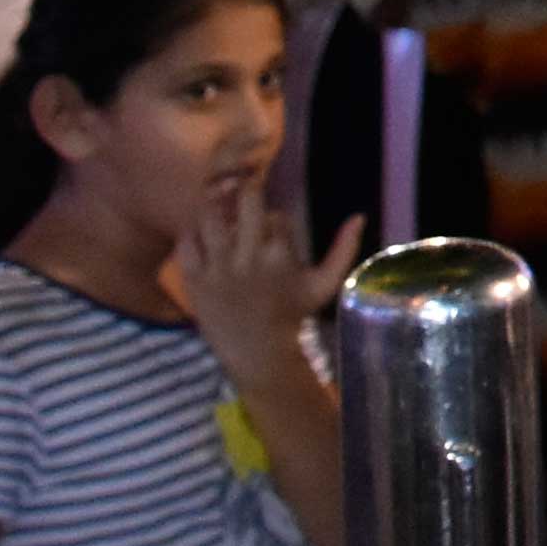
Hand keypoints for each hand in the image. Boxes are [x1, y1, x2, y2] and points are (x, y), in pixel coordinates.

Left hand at [181, 192, 360, 356]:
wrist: (256, 350)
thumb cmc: (291, 315)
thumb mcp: (324, 285)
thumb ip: (344, 250)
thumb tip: (359, 216)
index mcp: (280, 255)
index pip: (276, 215)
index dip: (273, 216)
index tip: (271, 227)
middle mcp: (248, 256)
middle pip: (245, 201)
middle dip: (246, 195)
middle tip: (244, 202)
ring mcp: (218, 266)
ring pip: (211, 216)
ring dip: (217, 209)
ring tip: (221, 215)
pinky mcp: (194, 278)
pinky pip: (187, 242)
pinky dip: (192, 233)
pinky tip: (203, 238)